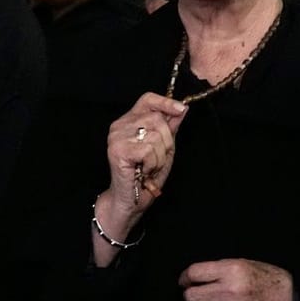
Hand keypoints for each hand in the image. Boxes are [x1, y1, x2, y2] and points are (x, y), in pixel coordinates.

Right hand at [105, 93, 187, 217]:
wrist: (130, 201)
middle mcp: (120, 125)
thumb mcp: (163, 148)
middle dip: (166, 142)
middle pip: (156, 119)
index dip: (165, 102)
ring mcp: (116, 137)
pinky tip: (143, 171)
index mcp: (129, 121)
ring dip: (159, 157)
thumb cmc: (145, 176)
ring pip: (155, 136)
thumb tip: (182, 109)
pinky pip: (148, 151)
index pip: (147, 99)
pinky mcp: (118, 150)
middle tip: (157, 159)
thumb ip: (170, 128)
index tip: (181, 109)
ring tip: (149, 167)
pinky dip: (152, 164)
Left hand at [179, 259, 293, 300]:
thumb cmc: (271, 282)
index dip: (186, 276)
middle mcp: (227, 293)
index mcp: (231, 272)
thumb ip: (221, 269)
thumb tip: (198, 276)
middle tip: (196, 291)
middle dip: (190, 292)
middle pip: (190, 295)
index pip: (195, 273)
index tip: (186, 279)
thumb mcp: (247, 264)